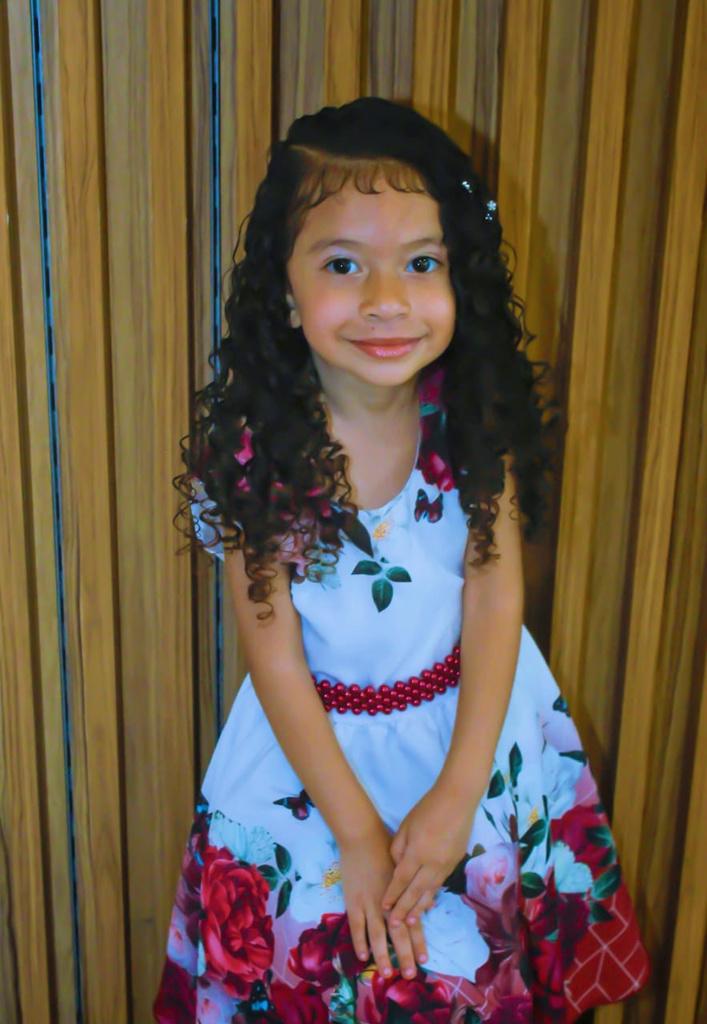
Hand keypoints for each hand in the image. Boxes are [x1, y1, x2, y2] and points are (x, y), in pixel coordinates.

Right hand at [338, 818, 428, 979]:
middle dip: (404, 955)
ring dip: (382, 955)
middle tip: (410, 975)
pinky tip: (363, 956)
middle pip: (397, 933)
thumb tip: (431, 904)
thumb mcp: (406, 866)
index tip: (425, 960)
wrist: (362, 836)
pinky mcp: (353, 900)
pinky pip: (356, 925)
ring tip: (387, 973)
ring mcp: (369, 902)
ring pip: (377, 934)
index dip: (419, 942)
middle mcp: (387, 902)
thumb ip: (416, 888)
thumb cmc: (386, 847)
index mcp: (402, 894)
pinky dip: (359, 941)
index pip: (413, 922)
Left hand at [381, 783, 478, 929]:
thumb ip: (398, 849)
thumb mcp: (406, 826)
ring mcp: (446, 865)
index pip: (401, 880)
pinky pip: (440, 884)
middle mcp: (432, 863)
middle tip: (394, 926)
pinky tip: (427, 903)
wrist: (457, 800)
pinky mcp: (455, 864)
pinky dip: (432, 895)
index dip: (392, 895)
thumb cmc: (427, 809)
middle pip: (415, 892)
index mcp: (417, 852)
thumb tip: (397, 868)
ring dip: (420, 908)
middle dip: (404, 909)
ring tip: (412, 922)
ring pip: (430, 891)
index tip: (384, 908)